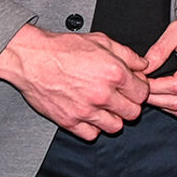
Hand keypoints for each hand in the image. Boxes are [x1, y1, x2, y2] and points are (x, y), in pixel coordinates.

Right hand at [0, 24, 148, 140]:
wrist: (33, 59)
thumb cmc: (64, 49)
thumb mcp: (102, 41)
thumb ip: (128, 55)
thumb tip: (143, 66)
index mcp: (114, 73)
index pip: (143, 93)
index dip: (139, 89)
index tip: (132, 87)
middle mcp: (102, 94)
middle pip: (133, 112)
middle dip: (130, 104)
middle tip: (120, 98)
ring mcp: (86, 110)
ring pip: (115, 126)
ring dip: (113, 117)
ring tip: (105, 106)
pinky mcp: (70, 121)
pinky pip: (92, 135)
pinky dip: (93, 127)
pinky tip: (90, 115)